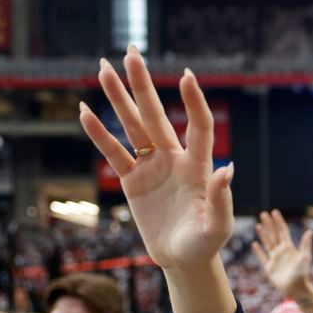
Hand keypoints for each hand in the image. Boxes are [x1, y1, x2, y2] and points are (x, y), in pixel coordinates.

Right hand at [78, 47, 234, 274]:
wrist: (183, 261)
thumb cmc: (205, 245)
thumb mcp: (217, 228)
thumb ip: (221, 200)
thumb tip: (227, 169)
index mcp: (198, 166)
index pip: (198, 126)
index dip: (193, 103)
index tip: (186, 76)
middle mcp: (174, 158)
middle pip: (155, 114)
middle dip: (142, 84)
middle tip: (131, 52)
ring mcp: (151, 167)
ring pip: (132, 125)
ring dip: (118, 98)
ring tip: (103, 68)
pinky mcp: (132, 181)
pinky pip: (113, 152)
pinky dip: (99, 134)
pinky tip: (85, 111)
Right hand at [250, 210, 312, 298]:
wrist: (296, 288)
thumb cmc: (302, 273)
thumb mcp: (305, 257)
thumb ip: (305, 244)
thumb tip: (310, 231)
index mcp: (289, 247)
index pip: (282, 231)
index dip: (278, 221)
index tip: (274, 212)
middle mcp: (281, 251)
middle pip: (273, 235)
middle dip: (269, 224)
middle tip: (263, 214)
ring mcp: (274, 259)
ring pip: (267, 243)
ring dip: (263, 234)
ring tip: (258, 225)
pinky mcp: (269, 268)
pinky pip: (262, 257)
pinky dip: (258, 251)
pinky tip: (254, 244)